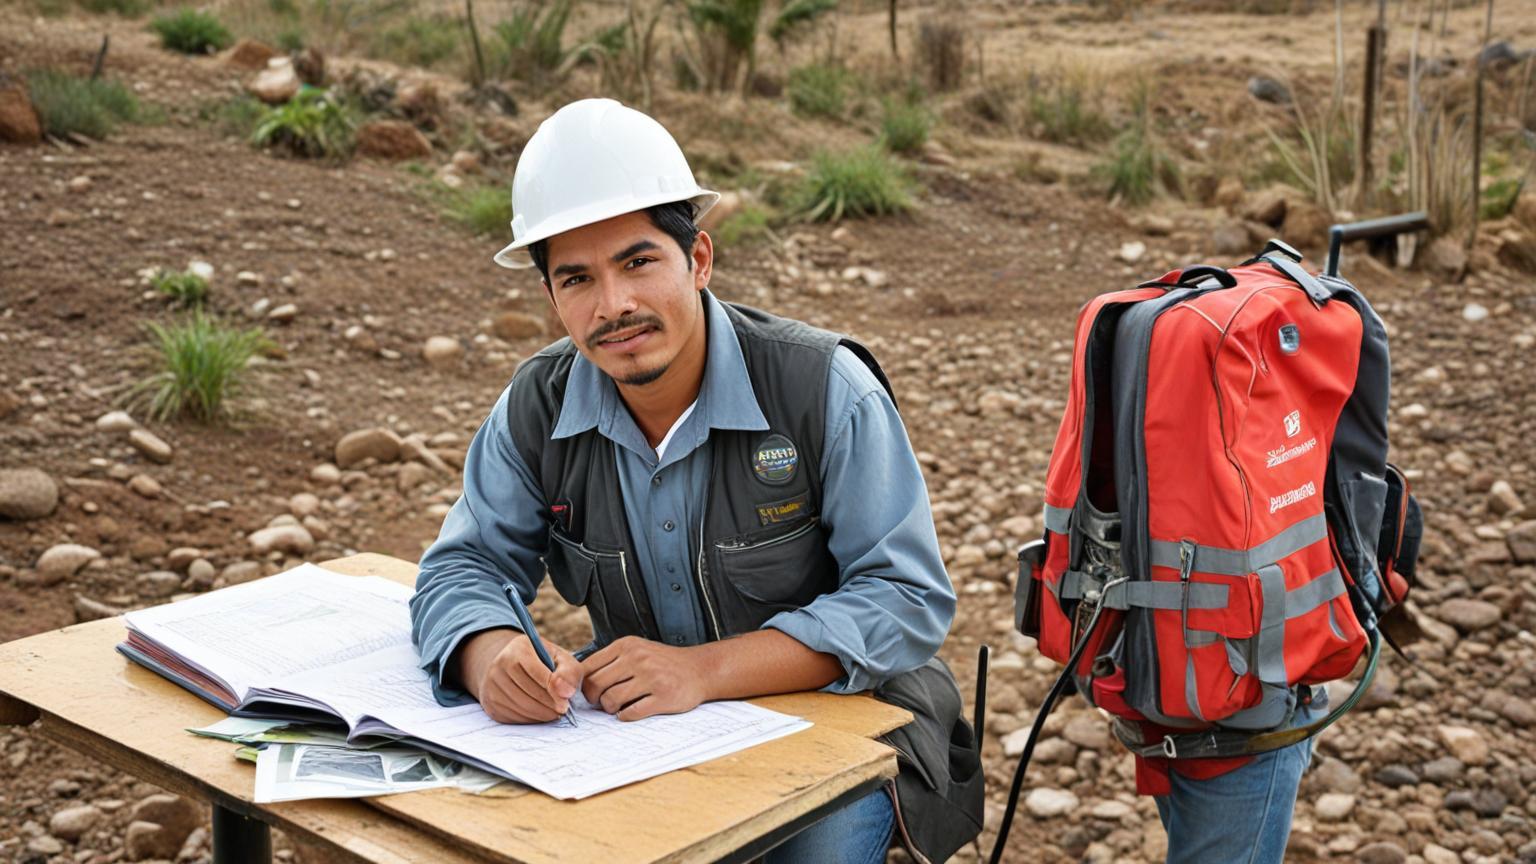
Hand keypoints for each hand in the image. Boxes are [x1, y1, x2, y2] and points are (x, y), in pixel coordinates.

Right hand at [460, 629, 581, 723]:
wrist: (514, 667)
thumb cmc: (545, 663)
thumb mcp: (561, 659)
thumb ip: (568, 673)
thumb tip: (566, 693)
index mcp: (518, 648)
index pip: (535, 672)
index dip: (553, 690)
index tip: (566, 702)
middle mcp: (499, 664)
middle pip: (527, 692)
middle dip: (549, 705)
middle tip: (563, 710)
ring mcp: (492, 684)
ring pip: (520, 707)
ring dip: (541, 714)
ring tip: (554, 712)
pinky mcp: (490, 702)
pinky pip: (513, 716)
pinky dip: (530, 719)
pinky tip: (540, 713)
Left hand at [580, 636, 708, 720]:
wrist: (700, 669)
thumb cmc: (663, 663)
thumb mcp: (637, 649)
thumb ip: (612, 660)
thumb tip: (580, 681)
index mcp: (627, 645)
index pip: (588, 667)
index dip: (583, 684)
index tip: (590, 692)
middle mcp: (638, 658)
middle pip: (596, 685)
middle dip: (595, 699)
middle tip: (602, 703)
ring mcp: (651, 678)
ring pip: (611, 700)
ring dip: (610, 709)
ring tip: (618, 708)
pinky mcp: (663, 697)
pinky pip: (631, 713)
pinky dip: (625, 716)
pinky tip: (630, 712)